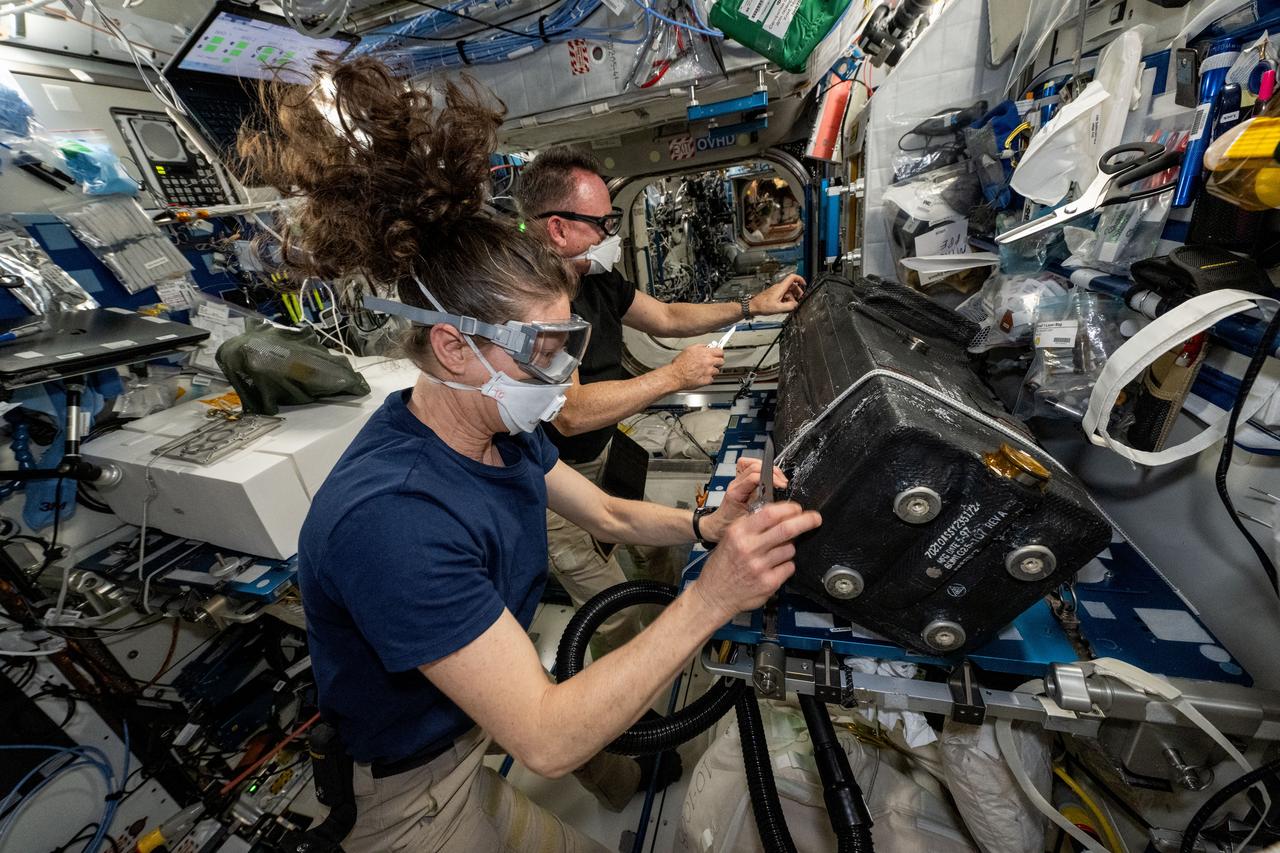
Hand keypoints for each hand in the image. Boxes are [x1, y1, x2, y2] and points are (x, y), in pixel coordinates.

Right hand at [669, 344, 723, 389]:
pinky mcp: (706, 380)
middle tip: (713, 363)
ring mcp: (708, 372)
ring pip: (717, 371)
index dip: (719, 353)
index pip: (720, 352)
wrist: (675, 375)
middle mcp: (708, 362)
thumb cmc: (680, 364)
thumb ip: (701, 347)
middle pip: (721, 361)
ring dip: (712, 371)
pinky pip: (711, 379)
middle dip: (717, 362)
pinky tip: (702, 376)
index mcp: (705, 353)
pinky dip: (708, 378)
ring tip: (704, 370)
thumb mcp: (689, 349)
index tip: (719, 355)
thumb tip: (707, 346)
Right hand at [691, 502, 821, 619]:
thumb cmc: (722, 566)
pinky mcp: (769, 583)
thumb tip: (778, 514)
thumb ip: (751, 526)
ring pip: (790, 549)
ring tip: (774, 554)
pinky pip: (789, 567)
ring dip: (788, 549)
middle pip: (786, 529)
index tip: (797, 509)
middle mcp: (749, 548)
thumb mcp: (729, 538)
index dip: (789, 509)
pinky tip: (773, 569)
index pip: (770, 514)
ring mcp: (760, 567)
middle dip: (806, 521)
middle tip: (815, 518)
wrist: (714, 595)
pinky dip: (785, 566)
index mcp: (739, 533)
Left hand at [699, 457, 787, 541]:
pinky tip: (767, 475)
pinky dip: (760, 467)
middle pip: (754, 466)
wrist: (718, 525)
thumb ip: (760, 512)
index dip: (770, 478)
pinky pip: (749, 466)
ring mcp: (736, 480)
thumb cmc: (729, 524)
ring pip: (751, 463)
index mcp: (735, 493)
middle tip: (782, 482)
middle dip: (772, 471)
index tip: (781, 485)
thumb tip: (777, 505)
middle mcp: (735, 484)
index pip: (754, 476)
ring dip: (767, 468)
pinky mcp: (740, 480)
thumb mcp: (748, 521)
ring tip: (777, 478)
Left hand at [749, 274, 805, 315]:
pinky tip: (785, 306)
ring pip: (788, 291)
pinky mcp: (774, 295)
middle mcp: (779, 287)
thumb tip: (796, 305)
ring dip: (792, 298)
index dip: (800, 279)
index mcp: (780, 288)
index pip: (792, 277)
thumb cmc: (762, 306)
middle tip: (799, 300)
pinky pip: (783, 295)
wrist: (753, 307)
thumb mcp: (778, 308)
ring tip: (791, 306)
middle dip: (797, 292)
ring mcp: (776, 291)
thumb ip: (789, 306)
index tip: (804, 284)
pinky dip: (786, 299)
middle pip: (792, 285)